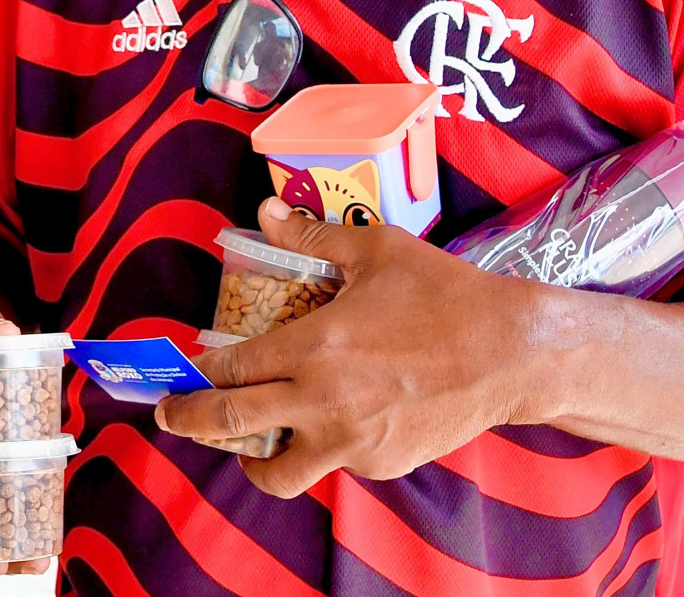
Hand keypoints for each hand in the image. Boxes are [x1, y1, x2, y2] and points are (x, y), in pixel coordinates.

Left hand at [154, 197, 547, 497]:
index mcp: (314, 347)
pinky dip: (319, 449)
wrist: (513, 353)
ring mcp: (352, 441)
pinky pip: (333, 464)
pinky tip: (326, 423)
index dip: (200, 371)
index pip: (231, 368)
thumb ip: (313, 235)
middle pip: (230, 424)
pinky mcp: (381, 464)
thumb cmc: (443, 294)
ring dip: (251, 459)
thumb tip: (266, 212)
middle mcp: (323, 401)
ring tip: (246, 443)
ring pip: (278, 471)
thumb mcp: (376, 250)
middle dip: (189, 421)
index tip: (185, 371)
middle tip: (170, 416)